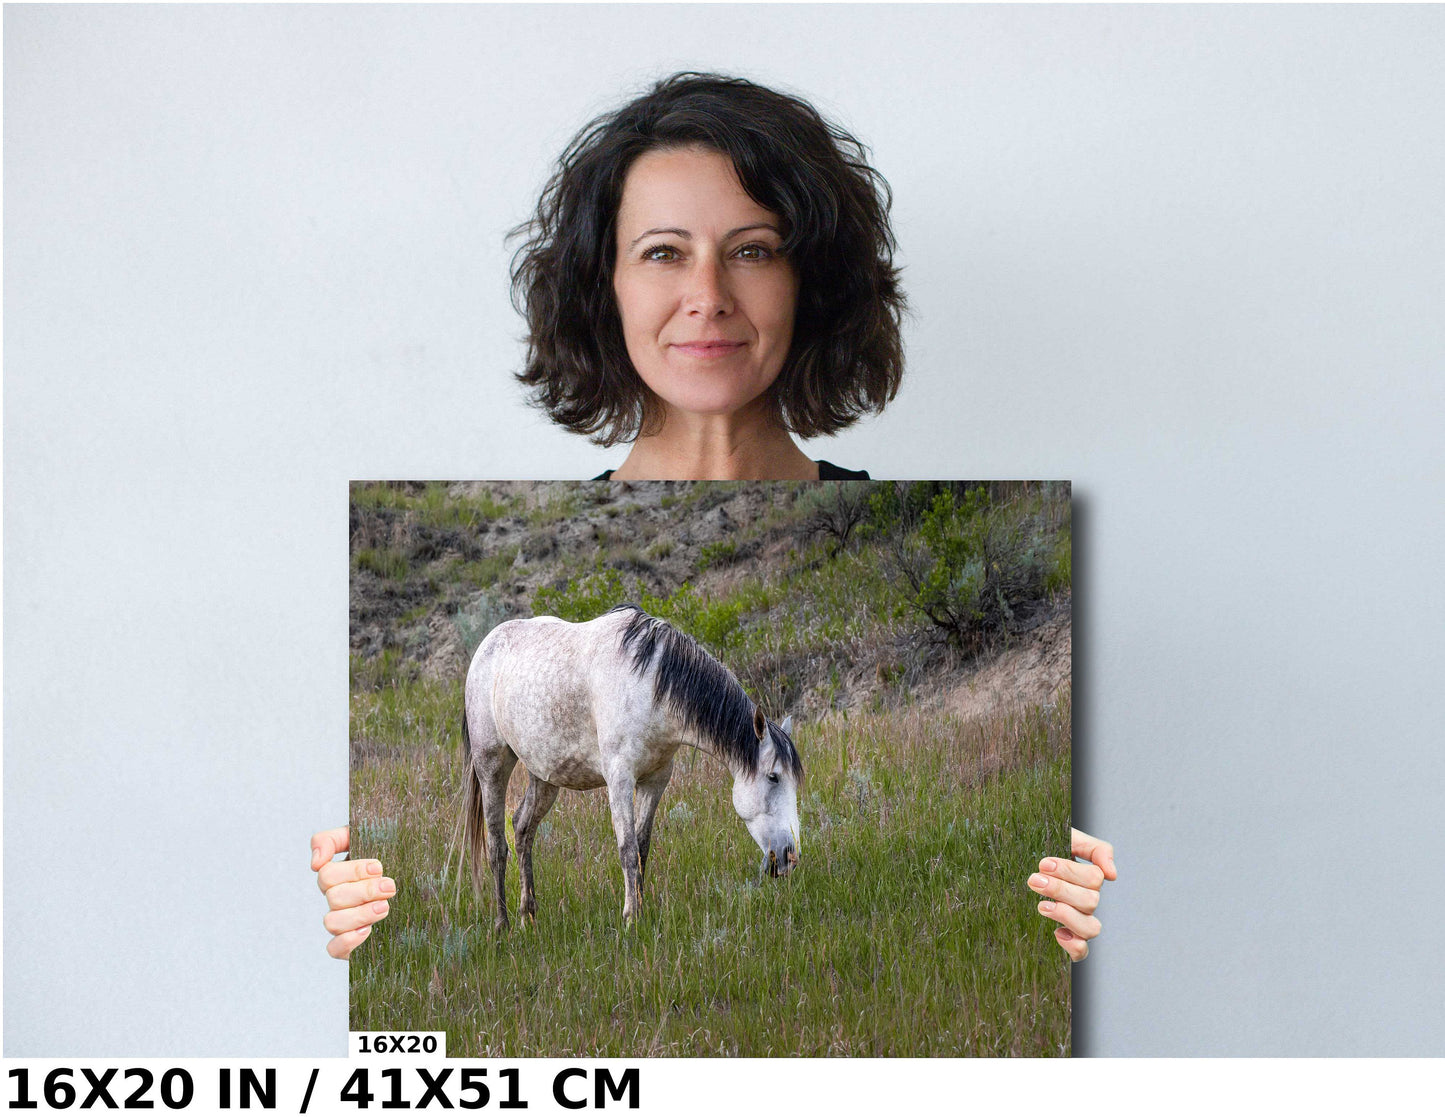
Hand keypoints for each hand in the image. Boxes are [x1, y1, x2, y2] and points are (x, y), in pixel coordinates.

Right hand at [311, 826, 394, 959]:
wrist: (420, 885)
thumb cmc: (391, 857)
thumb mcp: (366, 838)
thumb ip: (333, 839)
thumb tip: (315, 862)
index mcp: (338, 876)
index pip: (327, 874)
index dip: (352, 871)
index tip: (379, 867)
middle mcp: (337, 900)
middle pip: (334, 898)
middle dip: (364, 891)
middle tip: (390, 887)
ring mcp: (342, 922)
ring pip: (332, 922)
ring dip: (360, 914)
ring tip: (385, 907)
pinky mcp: (350, 945)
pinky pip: (333, 949)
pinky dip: (348, 941)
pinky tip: (368, 931)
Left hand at [1030, 828, 1115, 961]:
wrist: (1015, 860)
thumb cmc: (1041, 848)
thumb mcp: (1068, 838)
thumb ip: (1096, 849)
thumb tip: (1112, 875)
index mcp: (1088, 877)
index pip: (1094, 878)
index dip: (1070, 872)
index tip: (1043, 863)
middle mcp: (1086, 900)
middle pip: (1091, 902)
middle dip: (1060, 889)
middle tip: (1034, 880)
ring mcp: (1077, 920)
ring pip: (1091, 928)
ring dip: (1067, 916)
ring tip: (1042, 906)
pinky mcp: (1066, 937)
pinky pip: (1082, 952)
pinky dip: (1074, 946)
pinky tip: (1057, 933)